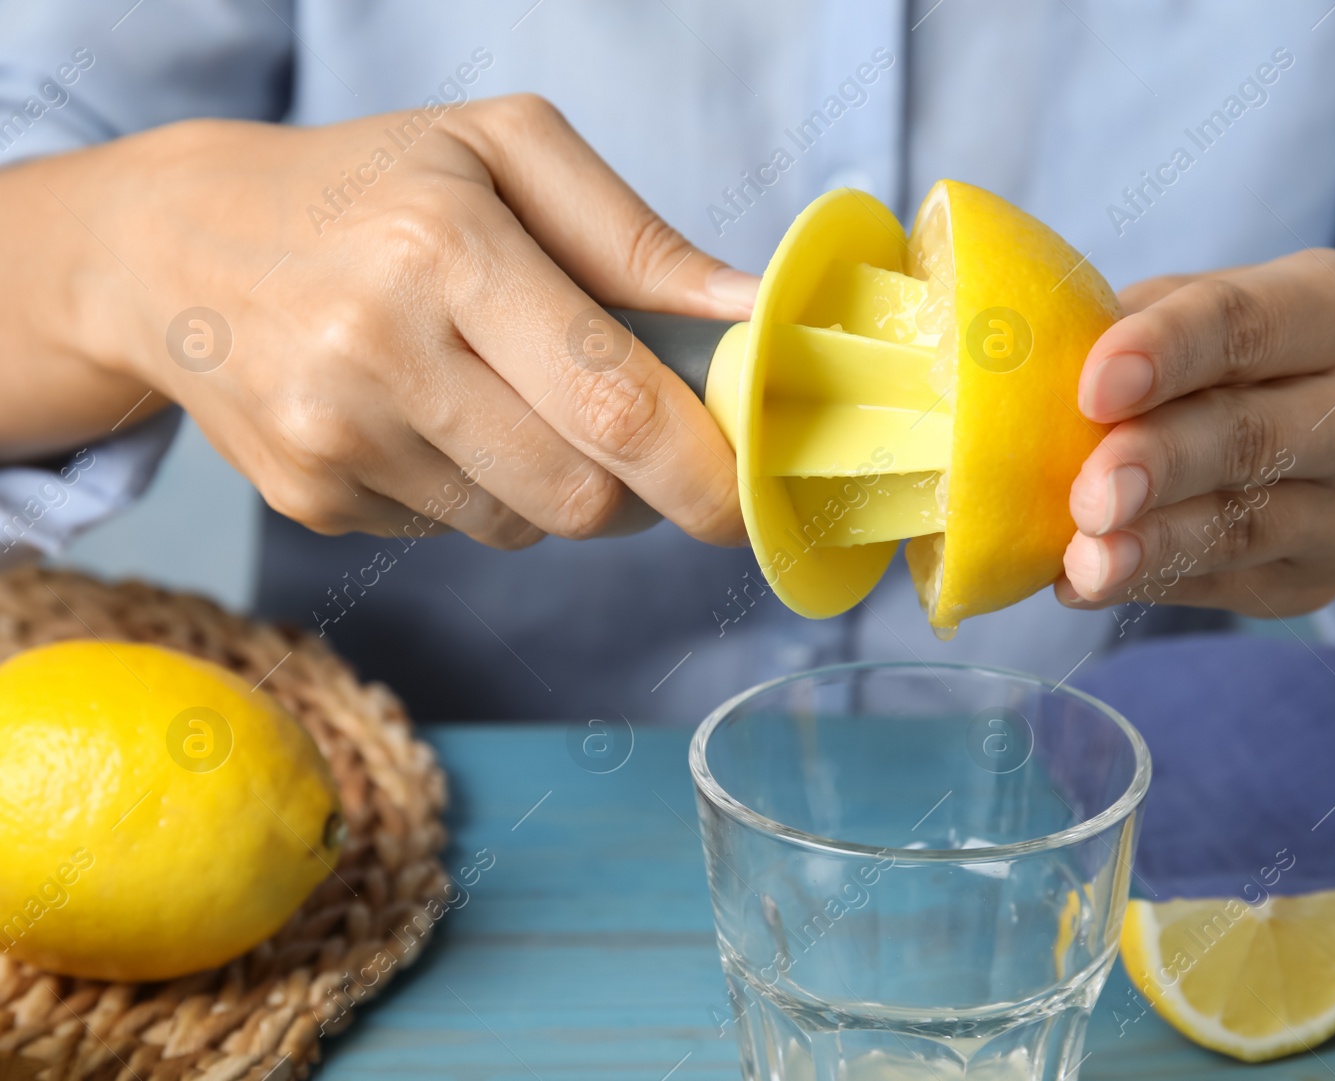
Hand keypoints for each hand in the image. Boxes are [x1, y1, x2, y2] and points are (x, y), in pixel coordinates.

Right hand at [26, 95, 756, 547]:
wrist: (176, 246)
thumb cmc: (368, 187)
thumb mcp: (505, 153)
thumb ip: (638, 240)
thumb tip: (752, 318)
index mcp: (445, 246)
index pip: (611, 400)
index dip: (700, 467)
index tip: (745, 491)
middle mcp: (378, 350)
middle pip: (579, 494)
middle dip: (643, 490)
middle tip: (642, 441)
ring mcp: (334, 438)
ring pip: (523, 528)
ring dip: (558, 487)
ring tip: (511, 399)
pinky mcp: (309, 498)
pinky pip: (453, 533)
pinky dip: (477, 493)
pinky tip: (430, 419)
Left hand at [1056, 249, 1334, 616]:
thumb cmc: (1255, 356)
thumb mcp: (1214, 310)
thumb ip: (1139, 328)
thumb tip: (1028, 370)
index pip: (1247, 324)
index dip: (1166, 352)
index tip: (1094, 386)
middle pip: (1253, 435)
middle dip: (1161, 463)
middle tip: (1089, 493)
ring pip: (1245, 526)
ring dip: (1154, 547)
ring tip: (1084, 563)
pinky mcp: (1321, 579)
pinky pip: (1225, 584)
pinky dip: (1150, 585)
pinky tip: (1085, 586)